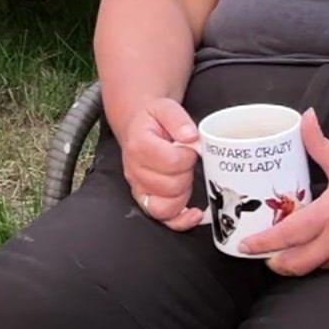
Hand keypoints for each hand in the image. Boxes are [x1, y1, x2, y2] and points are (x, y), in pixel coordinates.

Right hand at [119, 97, 205, 231]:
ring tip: (185, 176)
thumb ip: (178, 119)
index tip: (189, 146)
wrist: (137, 127)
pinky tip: (194, 213)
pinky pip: (163, 219)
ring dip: (183, 193)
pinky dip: (181, 220)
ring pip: (165, 207)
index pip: (171, 161)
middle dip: (186, 173)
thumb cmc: (152, 120)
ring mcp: (139, 188)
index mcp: (139, 145)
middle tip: (186, 159)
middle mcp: (135, 170)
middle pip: (170, 186)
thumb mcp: (165, 108)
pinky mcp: (145, 200)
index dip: (188, 155)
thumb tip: (191, 137)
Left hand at [237, 109, 328, 273]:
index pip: (288, 234)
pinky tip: (312, 251)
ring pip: (312, 268)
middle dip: (274, 262)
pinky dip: (317, 262)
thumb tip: (305, 117)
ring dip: (294, 263)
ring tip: (282, 253)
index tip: (244, 245)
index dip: (263, 243)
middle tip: (261, 254)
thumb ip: (319, 144)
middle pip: (295, 263)